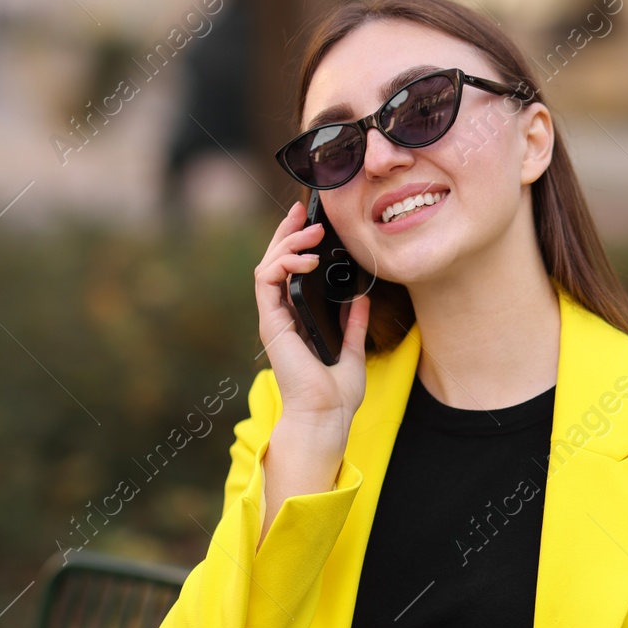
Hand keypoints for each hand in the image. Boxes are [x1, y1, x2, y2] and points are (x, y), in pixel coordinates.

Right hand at [253, 199, 371, 434]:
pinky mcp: (271, 322)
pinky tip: (306, 259)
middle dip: (287, 233)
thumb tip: (361, 298)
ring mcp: (274, 319)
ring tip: (312, 231)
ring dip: (288, 243)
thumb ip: (354, 324)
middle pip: (275, 263)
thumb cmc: (336, 395)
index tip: (313, 224)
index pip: (290, 274)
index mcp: (297, 322)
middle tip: (303, 210)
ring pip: (268, 266)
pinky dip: (283, 263)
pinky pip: (267, 280)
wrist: (325, 416)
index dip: (297, 246)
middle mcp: (281, 317)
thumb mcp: (352, 351)